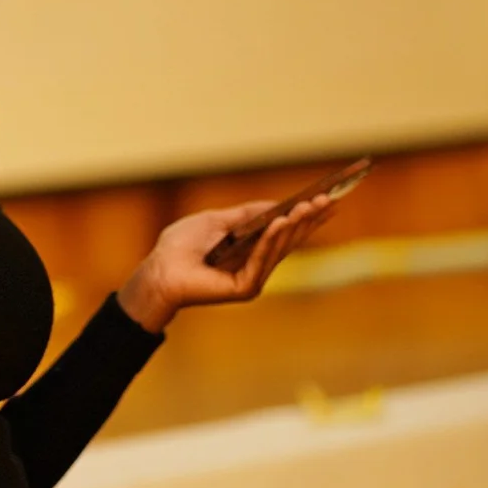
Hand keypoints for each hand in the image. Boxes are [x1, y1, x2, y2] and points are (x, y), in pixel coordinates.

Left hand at [117, 196, 336, 332]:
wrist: (158, 269)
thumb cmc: (180, 246)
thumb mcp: (216, 220)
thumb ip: (246, 214)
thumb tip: (276, 205)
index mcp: (251, 249)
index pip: (285, 231)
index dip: (307, 217)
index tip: (329, 199)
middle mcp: (257, 265)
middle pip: (289, 239)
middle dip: (309, 219)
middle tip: (329, 199)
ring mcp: (252, 277)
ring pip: (279, 248)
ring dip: (295, 226)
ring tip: (309, 206)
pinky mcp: (244, 287)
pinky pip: (261, 260)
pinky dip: (270, 241)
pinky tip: (280, 222)